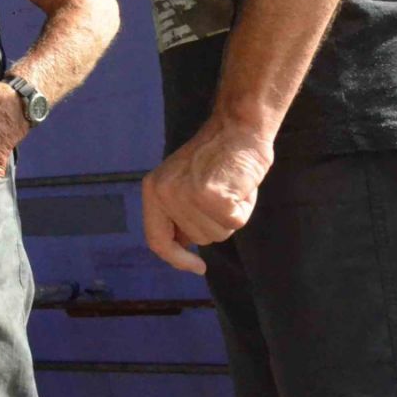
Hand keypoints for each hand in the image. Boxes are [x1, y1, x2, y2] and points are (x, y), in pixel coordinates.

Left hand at [141, 121, 273, 273]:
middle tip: (222, 191)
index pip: (157, 240)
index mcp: (153, 190)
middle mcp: (163, 193)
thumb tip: (180, 246)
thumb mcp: (185, 186)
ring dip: (231, 215)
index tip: (197, 267)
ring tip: (229, 186)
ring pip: (217, 233)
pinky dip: (243, 207)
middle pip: (198, 238)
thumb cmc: (218, 159)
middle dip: (216, 222)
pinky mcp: (209, 196)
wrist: (237, 129)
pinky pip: (234, 222)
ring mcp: (184, 195)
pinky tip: (239, 186)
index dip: (178, 260)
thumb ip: (179, 214)